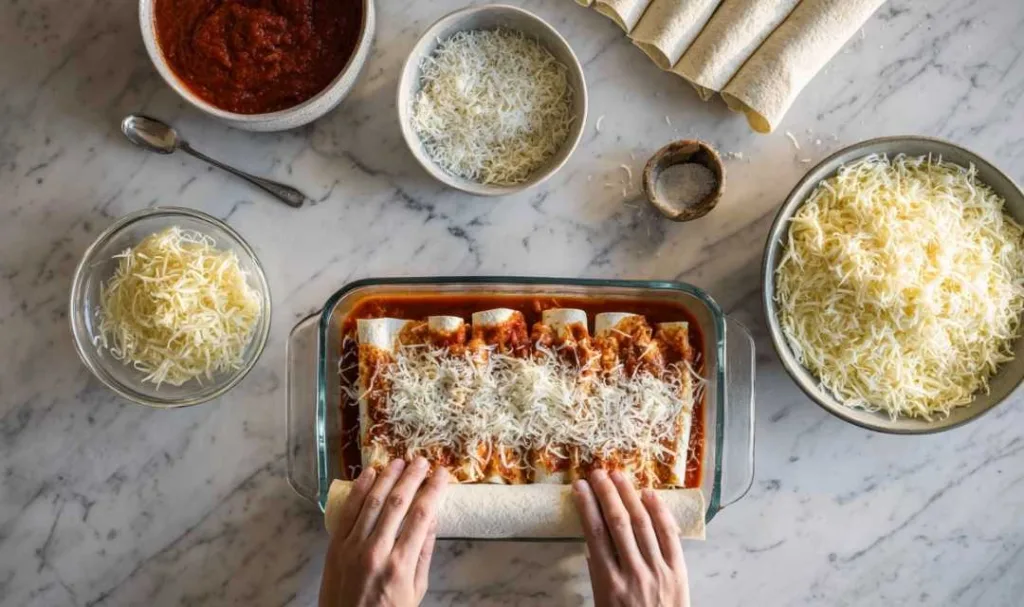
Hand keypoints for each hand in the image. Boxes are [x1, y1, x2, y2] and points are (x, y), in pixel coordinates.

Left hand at [319, 458, 448, 606]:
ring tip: (399, 462)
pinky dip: (359, 489)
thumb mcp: (416, 589)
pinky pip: (347, 511)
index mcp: (401, 564)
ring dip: (387, 477)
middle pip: (398, 502)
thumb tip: (432, 519)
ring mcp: (352, 547)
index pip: (421, 514)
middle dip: (412, 477)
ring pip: (372, 502)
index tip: (442, 474)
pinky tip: (370, 474)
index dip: (433, 489)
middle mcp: (376, 551)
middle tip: (423, 461)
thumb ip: (423, 553)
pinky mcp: (334, 547)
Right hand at [572, 470, 690, 606]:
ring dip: (630, 496)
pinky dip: (659, 513)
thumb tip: (593, 542)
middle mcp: (634, 574)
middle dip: (607, 494)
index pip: (595, 535)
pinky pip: (670, 537)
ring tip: (619, 476)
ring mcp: (659, 572)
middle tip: (598, 473)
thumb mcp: (602, 604)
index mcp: (610, 585)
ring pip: (643, 525)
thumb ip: (599, 574)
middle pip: (618, 524)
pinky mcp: (679, 572)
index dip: (587, 507)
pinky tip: (649, 495)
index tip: (580, 486)